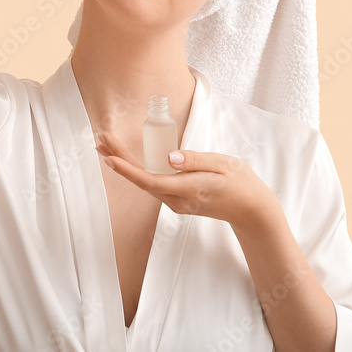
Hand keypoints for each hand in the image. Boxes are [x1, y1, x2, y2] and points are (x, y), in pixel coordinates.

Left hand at [95, 132, 279, 231]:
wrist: (251, 210)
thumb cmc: (240, 183)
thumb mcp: (222, 164)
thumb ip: (195, 160)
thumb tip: (169, 157)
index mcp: (189, 188)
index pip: (151, 180)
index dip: (128, 169)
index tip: (109, 157)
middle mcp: (179, 200)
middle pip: (142, 180)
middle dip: (118, 161)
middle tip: (100, 141)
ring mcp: (178, 203)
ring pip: (146, 183)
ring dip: (126, 165)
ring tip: (107, 147)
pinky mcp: (179, 201)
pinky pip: (154, 185)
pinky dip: (139, 172)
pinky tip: (129, 160)